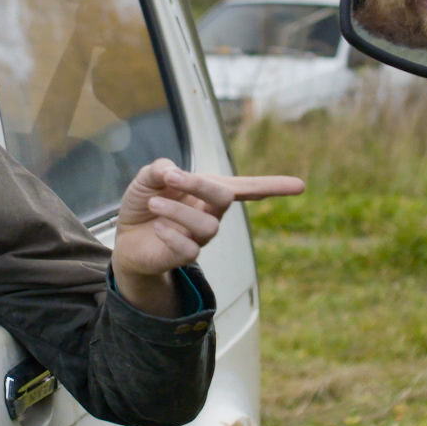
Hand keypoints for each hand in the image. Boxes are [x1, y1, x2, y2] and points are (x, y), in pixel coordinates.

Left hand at [112, 158, 303, 316]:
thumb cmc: (145, 203)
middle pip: (225, 197)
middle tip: (172, 177)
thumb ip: (160, 169)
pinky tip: (158, 228)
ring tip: (154, 203)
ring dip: (177, 209)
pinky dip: (171, 234)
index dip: (273, 186)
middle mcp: (211, 213)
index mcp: (208, 190)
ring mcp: (201, 236)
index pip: (247, 188)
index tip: (300, 186)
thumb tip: (173, 172)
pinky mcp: (187, 256)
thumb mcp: (148, 178)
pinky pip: (189, 249)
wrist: (126, 236)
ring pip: (207, 225)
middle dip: (200, 185)